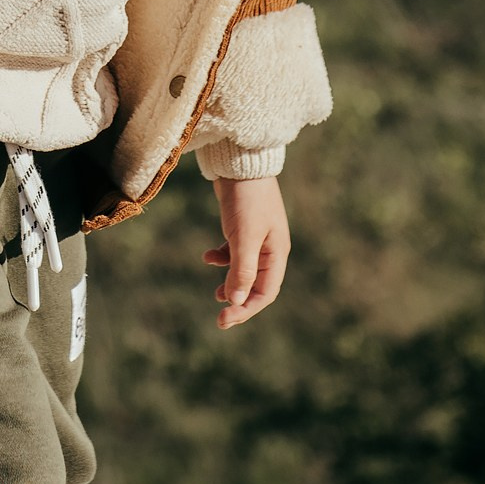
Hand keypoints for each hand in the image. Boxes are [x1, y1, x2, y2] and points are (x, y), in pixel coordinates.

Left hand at [203, 175, 289, 329]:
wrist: (240, 163)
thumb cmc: (247, 199)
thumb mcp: (244, 237)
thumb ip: (241, 269)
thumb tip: (235, 301)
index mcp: (276, 254)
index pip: (265, 293)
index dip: (245, 310)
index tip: (223, 320)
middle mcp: (270, 249)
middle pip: (256, 286)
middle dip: (238, 302)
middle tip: (220, 317)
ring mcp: (257, 238)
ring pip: (245, 271)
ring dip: (231, 283)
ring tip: (215, 293)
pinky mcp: (243, 227)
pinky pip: (235, 252)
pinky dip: (222, 258)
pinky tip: (208, 256)